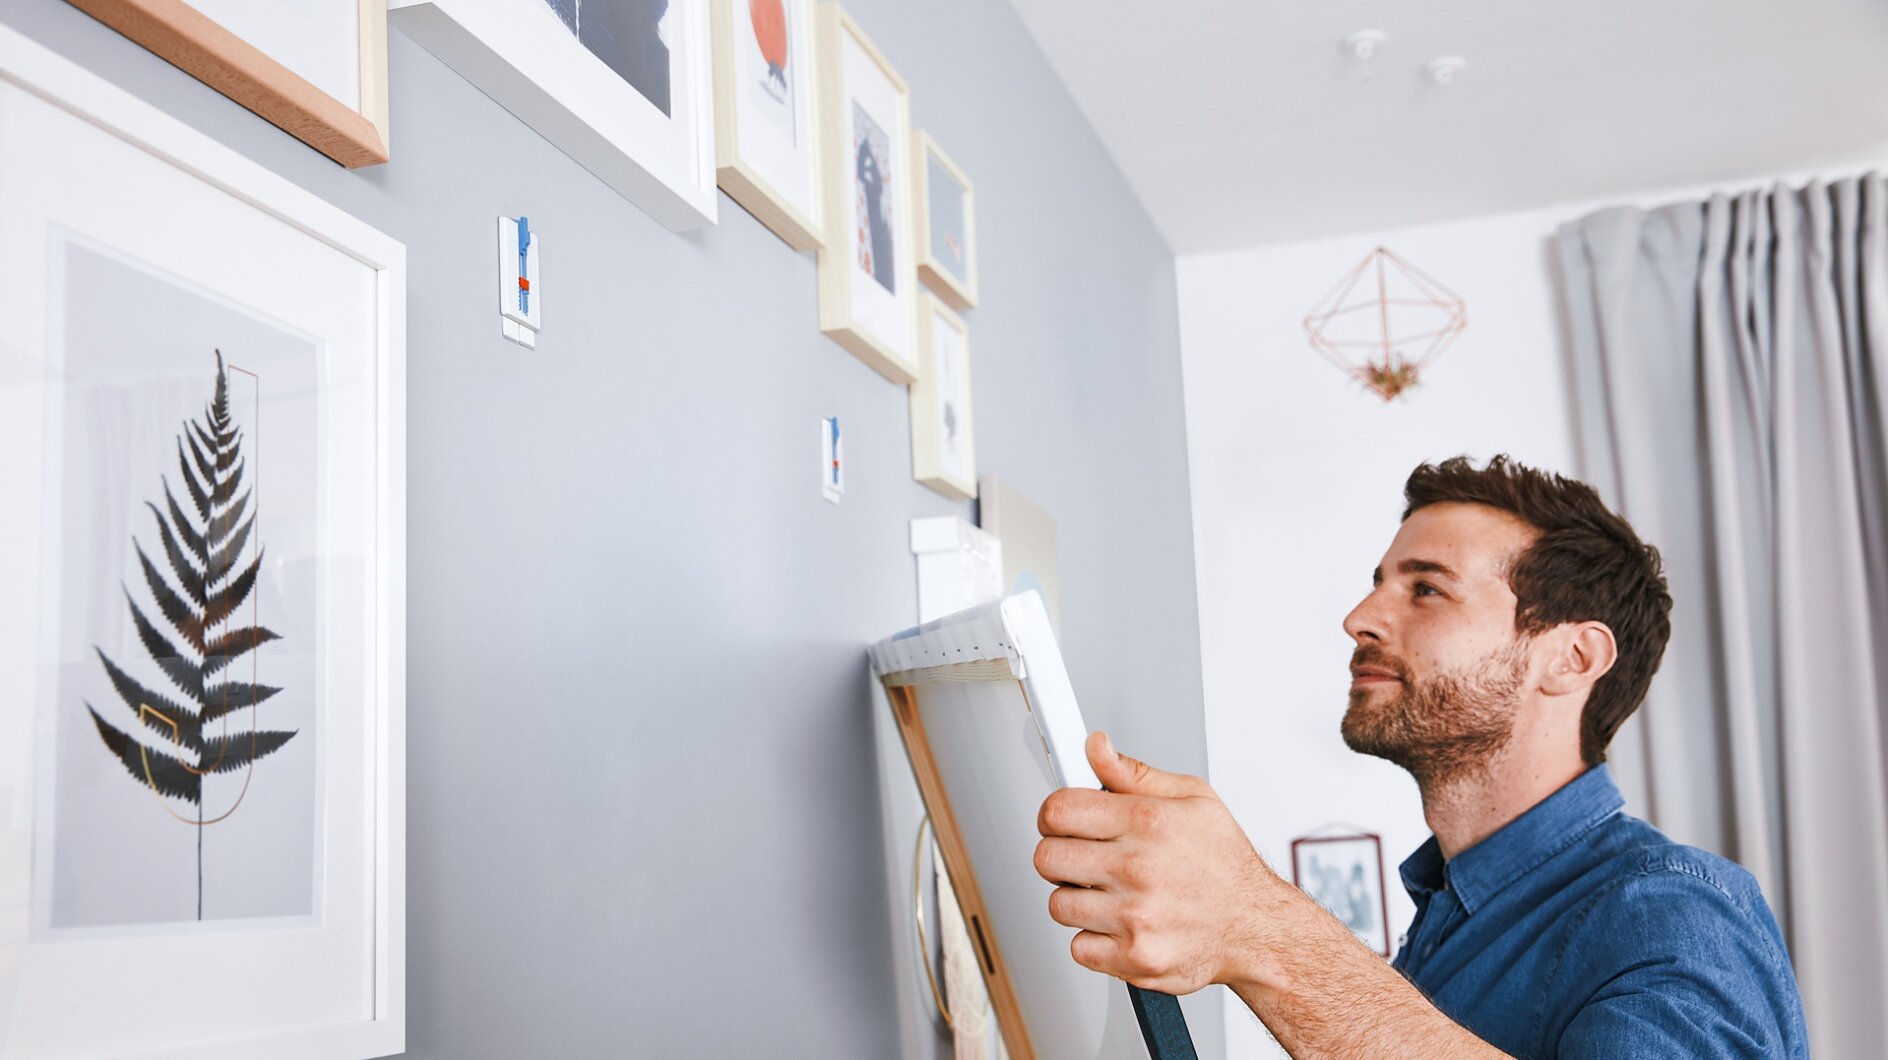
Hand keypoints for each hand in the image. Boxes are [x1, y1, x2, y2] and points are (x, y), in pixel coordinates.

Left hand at [1033, 731, 1291, 993]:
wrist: (1257, 929)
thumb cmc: (1226, 864)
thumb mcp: (1193, 799)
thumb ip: (1134, 773)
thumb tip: (1096, 748)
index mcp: (1149, 822)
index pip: (1058, 810)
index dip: (1053, 815)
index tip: (1062, 822)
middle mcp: (1139, 868)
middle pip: (1047, 858)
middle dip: (1062, 857)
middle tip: (1088, 859)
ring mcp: (1136, 916)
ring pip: (1059, 904)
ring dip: (1079, 900)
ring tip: (1113, 894)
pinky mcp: (1135, 957)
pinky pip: (1078, 947)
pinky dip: (1095, 940)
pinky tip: (1122, 924)